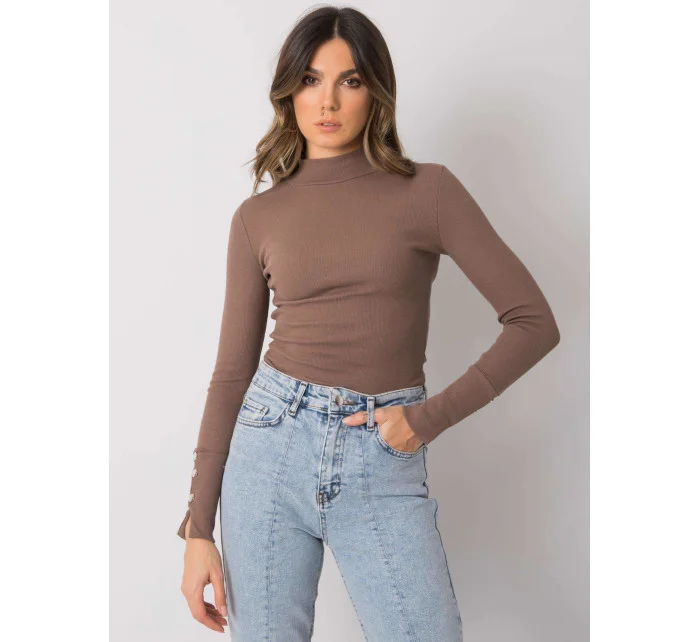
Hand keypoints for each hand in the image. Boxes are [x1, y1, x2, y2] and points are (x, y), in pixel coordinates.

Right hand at [180, 518, 227, 632]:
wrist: (197, 540)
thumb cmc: (208, 555)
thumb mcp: (218, 575)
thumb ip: (220, 595)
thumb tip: (223, 612)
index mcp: (193, 590)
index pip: (200, 615)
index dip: (211, 624)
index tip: (222, 628)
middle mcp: (186, 591)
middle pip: (197, 613)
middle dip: (211, 620)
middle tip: (224, 623)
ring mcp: (186, 587)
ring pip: (196, 606)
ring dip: (208, 613)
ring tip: (221, 615)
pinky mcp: (188, 583)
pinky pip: (195, 599)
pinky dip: (204, 605)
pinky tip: (213, 606)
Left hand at [342, 405, 423, 452]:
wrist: (424, 420)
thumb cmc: (402, 416)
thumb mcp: (381, 413)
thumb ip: (363, 417)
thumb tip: (346, 422)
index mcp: (381, 441)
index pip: (366, 447)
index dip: (361, 446)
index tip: (355, 447)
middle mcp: (389, 450)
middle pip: (375, 452)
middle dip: (370, 451)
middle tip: (367, 448)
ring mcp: (399, 454)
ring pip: (385, 455)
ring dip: (381, 452)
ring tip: (378, 449)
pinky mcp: (407, 454)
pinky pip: (396, 455)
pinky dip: (392, 452)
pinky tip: (391, 449)